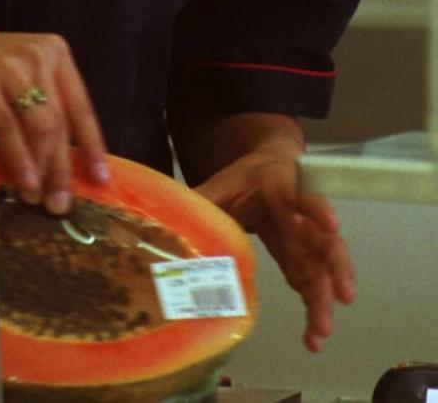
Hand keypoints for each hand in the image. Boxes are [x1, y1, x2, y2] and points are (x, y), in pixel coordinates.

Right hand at [0, 20, 107, 212]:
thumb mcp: (14, 85)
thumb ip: (38, 112)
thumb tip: (61, 165)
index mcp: (53, 51)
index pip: (81, 105)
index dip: (92, 145)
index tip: (100, 178)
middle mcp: (36, 53)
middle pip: (60, 122)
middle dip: (64, 168)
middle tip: (63, 203)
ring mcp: (9, 65)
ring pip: (39, 127)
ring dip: (43, 169)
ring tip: (41, 200)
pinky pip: (7, 129)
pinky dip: (19, 160)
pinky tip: (24, 183)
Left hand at [195, 148, 353, 351]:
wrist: (265, 173)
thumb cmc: (245, 178)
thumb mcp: (221, 184)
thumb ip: (202, 201)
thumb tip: (170, 223)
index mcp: (282, 187)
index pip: (304, 195)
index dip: (317, 209)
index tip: (332, 225)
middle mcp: (302, 215)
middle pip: (325, 240)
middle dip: (335, 269)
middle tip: (340, 297)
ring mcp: (306, 240)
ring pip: (323, 269)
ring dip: (324, 299)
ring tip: (320, 332)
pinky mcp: (301, 259)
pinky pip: (312, 286)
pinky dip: (313, 310)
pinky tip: (312, 337)